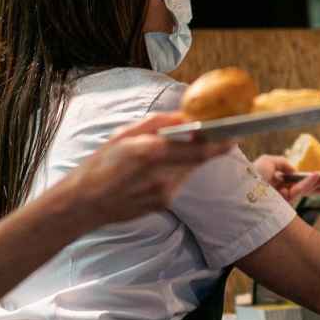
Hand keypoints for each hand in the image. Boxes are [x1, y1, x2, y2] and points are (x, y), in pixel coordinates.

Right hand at [63, 114, 229, 227]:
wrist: (84, 203)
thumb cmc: (100, 164)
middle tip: (222, 136)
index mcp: (151, 152)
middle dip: (211, 147)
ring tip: (167, 153)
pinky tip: (154, 172)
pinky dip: (174, 173)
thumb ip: (157, 123)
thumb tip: (185, 115)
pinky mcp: (163, 205)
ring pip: (189, 171)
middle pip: (200, 159)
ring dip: (188, 160)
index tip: (236, 133)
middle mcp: (161, 175)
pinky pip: (178, 183)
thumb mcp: (124, 134)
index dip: (221, 142)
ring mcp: (164, 193)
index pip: (199, 148)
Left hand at [253, 154, 319, 200]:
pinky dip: (308, 183)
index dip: (305, 179)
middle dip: (316, 185)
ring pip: (302, 190)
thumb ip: (283, 163)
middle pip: (300, 188)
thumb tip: (294, 170)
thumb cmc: (251, 174)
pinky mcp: (283, 204)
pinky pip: (299, 192)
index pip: (292, 181)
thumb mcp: (267, 161)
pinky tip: (316, 176)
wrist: (241, 188)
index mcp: (273, 183)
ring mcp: (280, 199)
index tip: (318, 176)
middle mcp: (277, 192)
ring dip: (315, 184)